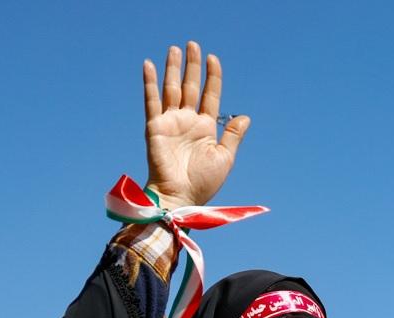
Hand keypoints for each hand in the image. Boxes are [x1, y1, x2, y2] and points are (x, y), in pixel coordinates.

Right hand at [143, 42, 250, 208]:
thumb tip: (244, 117)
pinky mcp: (155, 127)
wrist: (181, 196)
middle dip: (192, 66)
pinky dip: (150, 83)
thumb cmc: (203, 182)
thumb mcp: (224, 157)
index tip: (213, 59)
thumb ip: (232, 136)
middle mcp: (187, 121)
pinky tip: (149, 65)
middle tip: (193, 44)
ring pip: (172, 89)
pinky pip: (152, 101)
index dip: (212, 77)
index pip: (210, 95)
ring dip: (173, 68)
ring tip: (175, 49)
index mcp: (205, 127)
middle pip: (191, 86)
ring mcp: (171, 122)